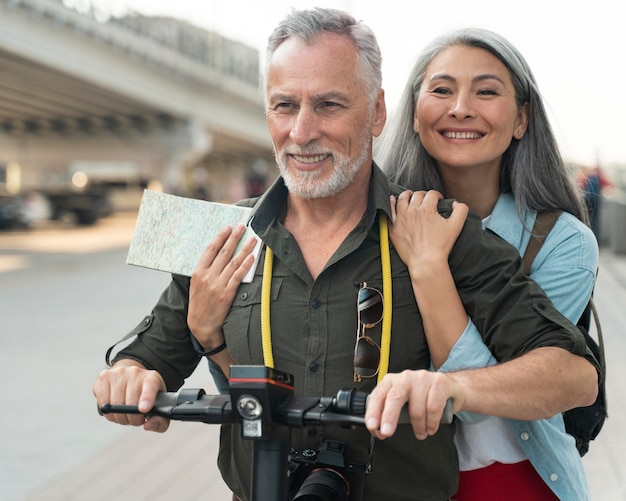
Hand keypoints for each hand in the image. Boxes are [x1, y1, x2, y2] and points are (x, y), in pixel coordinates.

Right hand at [93, 359, 168, 431]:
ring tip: (126, 414)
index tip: (144, 409)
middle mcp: (136, 372)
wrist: (131, 378)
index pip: (151, 385)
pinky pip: (103, 402)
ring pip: (115, 404)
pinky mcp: (104, 377)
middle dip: (133, 419)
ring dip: (120, 417)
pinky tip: (114, 408)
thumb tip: (148, 425)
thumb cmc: (147, 398)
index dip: (147, 397)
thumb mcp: (159, 408)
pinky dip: (108, 412)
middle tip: (136, 420)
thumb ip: (160, 421)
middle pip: (131, 402)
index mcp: (153, 378)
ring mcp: (119, 373)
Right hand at [188, 224, 257, 349]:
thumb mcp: (195, 285)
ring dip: (244, 249)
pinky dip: (245, 265)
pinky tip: (252, 257)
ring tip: (252, 239)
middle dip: (234, 238)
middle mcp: (207, 277)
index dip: (220, 237)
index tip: (227, 227)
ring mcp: (217, 285)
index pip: (210, 250)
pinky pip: (238, 276)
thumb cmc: (199, 304)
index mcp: (197, 272)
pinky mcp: (227, 294)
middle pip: (223, 253)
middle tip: (242, 226)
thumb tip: (215, 253)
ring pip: (233, 262)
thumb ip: (204, 270)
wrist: (201, 326)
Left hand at [365, 369, 462, 439]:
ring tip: (421, 433)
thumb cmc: (422, 396)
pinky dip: (431, 423)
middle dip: (389, 417)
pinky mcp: (438, 382)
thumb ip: (390, 413)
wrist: (450, 386)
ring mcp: (422, 378)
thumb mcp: (403, 401)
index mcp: (391, 381)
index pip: (378, 395)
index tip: (372, 426)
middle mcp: (405, 377)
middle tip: (387, 433)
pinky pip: (433, 408)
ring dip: (418, 427)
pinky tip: (431, 428)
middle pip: (394, 397)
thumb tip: (379, 431)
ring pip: (416, 408)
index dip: (373, 411)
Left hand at [390, 190, 467, 272]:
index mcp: (427, 209)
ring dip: (407, 195)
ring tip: (410, 195)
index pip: (432, 194)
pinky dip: (391, 203)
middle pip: (417, 195)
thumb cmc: (441, 246)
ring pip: (402, 199)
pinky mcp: (394, 227)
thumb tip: (455, 203)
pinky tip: (393, 200)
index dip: (437, 195)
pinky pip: (390, 211)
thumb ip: (460, 210)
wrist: (426, 262)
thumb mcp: (456, 227)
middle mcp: (413, 211)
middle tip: (426, 199)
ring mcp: (401, 219)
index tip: (438, 200)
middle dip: (423, 195)